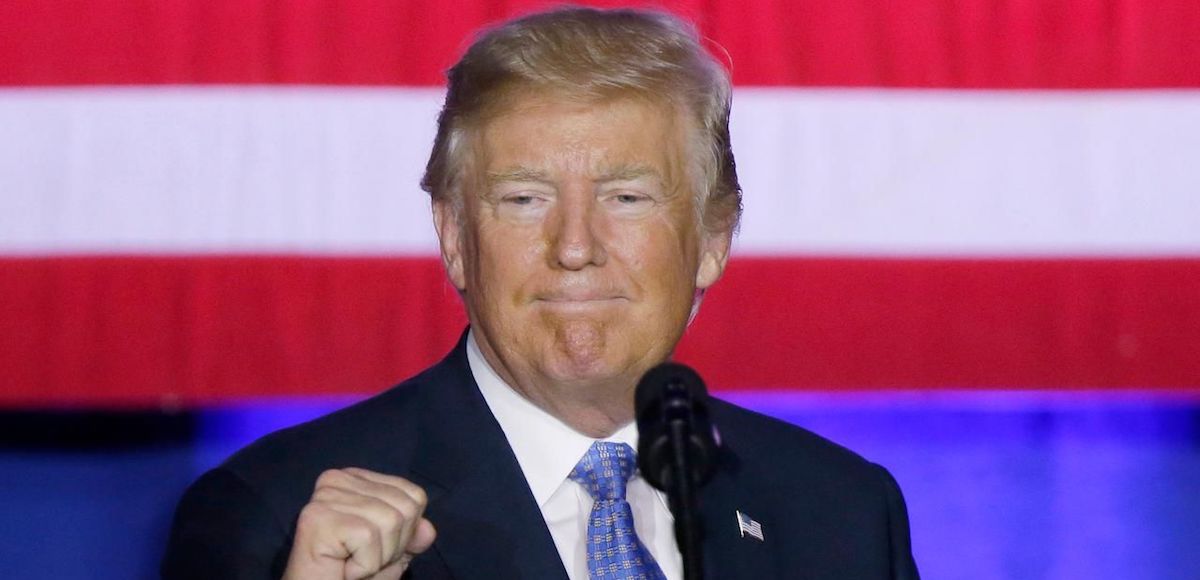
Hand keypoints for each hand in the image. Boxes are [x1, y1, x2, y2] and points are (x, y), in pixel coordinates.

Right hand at [282, 468, 436, 579]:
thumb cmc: (349, 577)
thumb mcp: (390, 555)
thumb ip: (411, 537)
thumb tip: (428, 529)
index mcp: (357, 479)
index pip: (414, 496)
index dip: (405, 534)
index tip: (373, 549)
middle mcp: (337, 479)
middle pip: (405, 508)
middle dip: (392, 547)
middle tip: (359, 560)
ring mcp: (326, 495)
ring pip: (390, 522)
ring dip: (377, 558)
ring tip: (349, 564)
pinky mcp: (317, 517)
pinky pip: (368, 537)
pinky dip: (363, 566)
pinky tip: (342, 568)